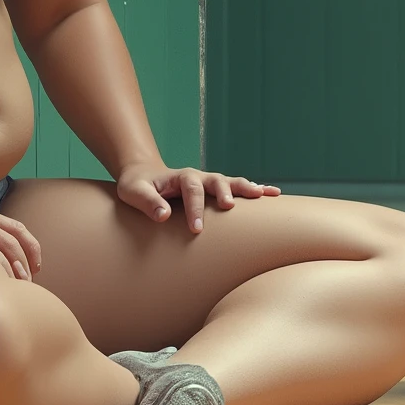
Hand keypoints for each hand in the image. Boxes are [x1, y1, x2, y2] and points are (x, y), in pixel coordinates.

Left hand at [115, 162, 280, 233]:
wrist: (143, 175)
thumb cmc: (137, 186)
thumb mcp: (133, 192)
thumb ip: (147, 202)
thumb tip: (163, 216)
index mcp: (179, 176)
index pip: (190, 189)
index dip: (195, 208)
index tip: (197, 228)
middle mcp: (198, 176)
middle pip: (216, 180)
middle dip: (224, 192)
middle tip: (229, 207)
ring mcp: (209, 182)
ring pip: (231, 182)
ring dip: (247, 188)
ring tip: (265, 194)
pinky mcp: (215, 190)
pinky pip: (237, 188)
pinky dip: (255, 189)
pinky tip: (272, 194)